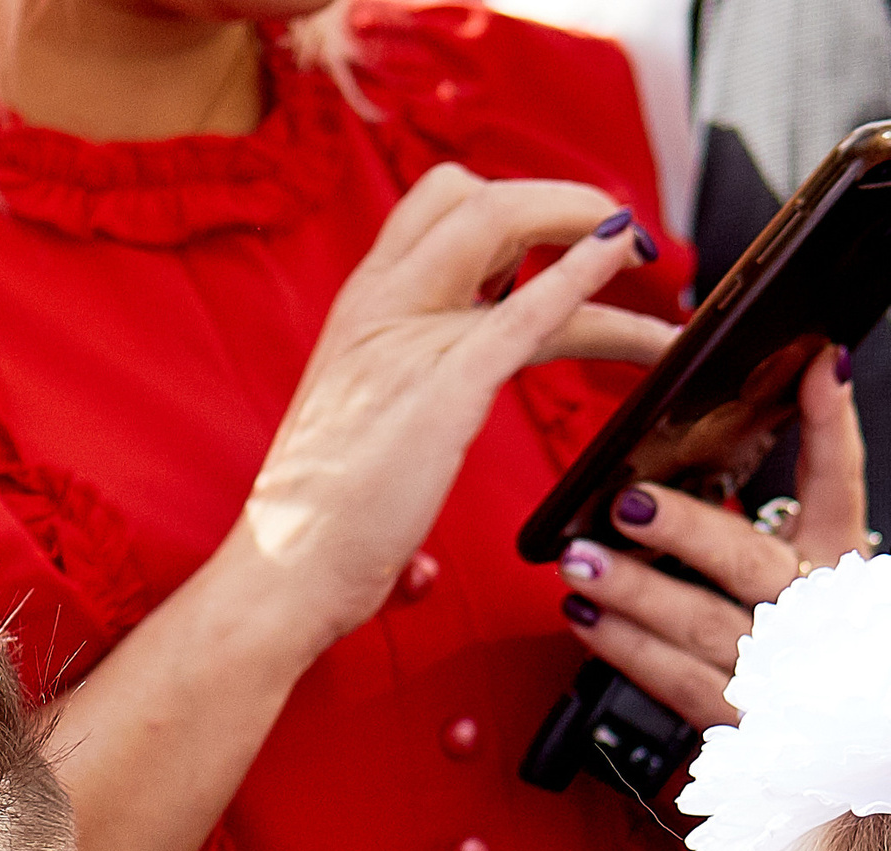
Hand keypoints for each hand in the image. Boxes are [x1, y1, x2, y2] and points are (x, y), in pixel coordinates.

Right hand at [231, 164, 674, 658]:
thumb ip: (398, 422)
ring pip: (509, 226)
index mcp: (358, 313)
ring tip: (650, 258)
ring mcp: (410, 337)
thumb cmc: (316, 531)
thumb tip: (429, 505)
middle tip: (614, 233)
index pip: (434, 209)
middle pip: (473, 194)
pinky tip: (621, 256)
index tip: (555, 239)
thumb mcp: (356, 441)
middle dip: (556, 201)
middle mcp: (378, 305)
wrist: (279, 578)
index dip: (507, 208)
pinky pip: (529, 304)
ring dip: (591, 230)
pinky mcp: (446, 385)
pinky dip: (582, 271)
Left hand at [554, 344, 872, 728]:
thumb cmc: (806, 625)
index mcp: (835, 559)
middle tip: (629, 504)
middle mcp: (807, 612)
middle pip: (747, 562)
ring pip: (698, 626)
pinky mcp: (732, 718)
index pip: (841, 480)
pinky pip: (671, 681)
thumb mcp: (813, 550)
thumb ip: (801, 475)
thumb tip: (794, 387)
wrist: (825, 725)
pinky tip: (584, 617)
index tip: (819, 365)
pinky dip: (623, 647)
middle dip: (686, 529)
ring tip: (579, 561)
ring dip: (633, 590)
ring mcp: (771, 670)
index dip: (831, 423)